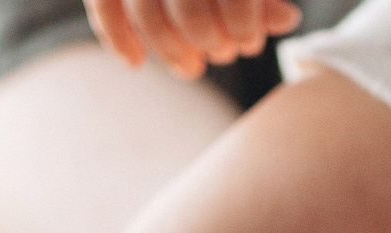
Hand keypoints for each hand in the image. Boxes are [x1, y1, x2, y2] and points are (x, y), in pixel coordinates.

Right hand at [88, 0, 301, 77]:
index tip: (248, 43)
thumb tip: (287, 21)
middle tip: (222, 55)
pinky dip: (117, 35)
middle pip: (186, 5)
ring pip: (145, 10)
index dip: (242, 22)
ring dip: (167, 48)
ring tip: (191, 68)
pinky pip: (103, 4)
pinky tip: (135, 62)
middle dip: (206, 39)